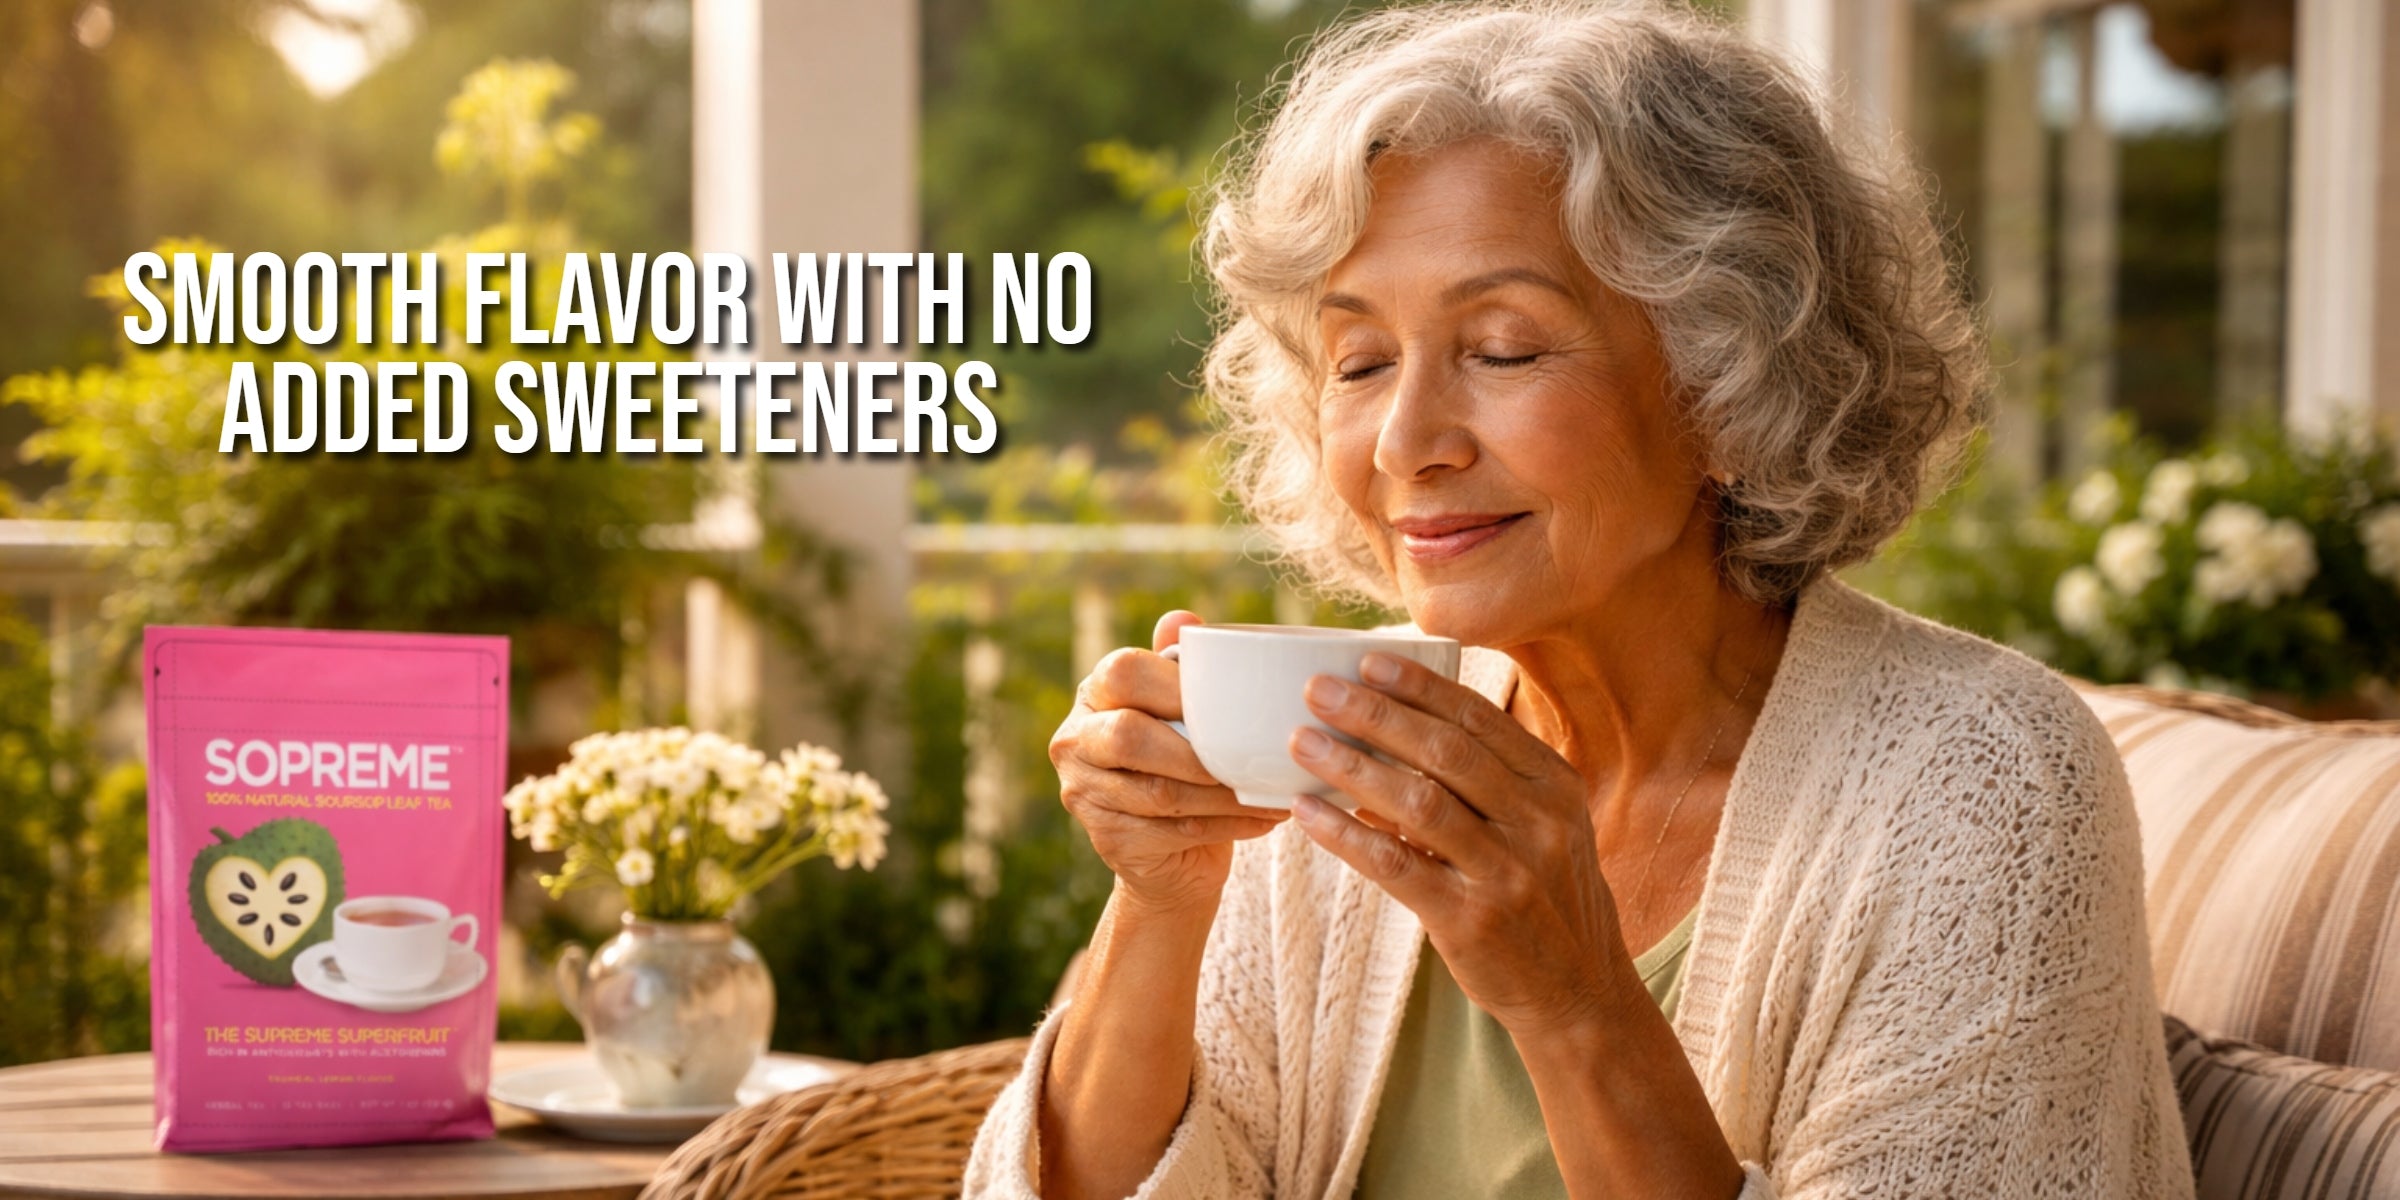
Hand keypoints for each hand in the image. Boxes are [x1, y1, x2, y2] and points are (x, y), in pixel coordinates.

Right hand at [1049, 611, 1290, 914]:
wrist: (1167, 848)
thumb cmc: (1180, 759)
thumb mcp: (1181, 709)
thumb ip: (1181, 665)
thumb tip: (1184, 620)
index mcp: (1093, 693)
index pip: (1123, 672)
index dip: (1177, 685)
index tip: (1228, 702)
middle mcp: (1074, 740)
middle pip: (1128, 736)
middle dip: (1196, 751)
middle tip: (1247, 758)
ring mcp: (1083, 794)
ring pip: (1159, 792)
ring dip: (1225, 795)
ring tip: (1271, 792)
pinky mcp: (1107, 839)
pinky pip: (1174, 830)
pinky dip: (1227, 825)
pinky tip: (1262, 817)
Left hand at [1285, 653, 1638, 1036]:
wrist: (1580, 995)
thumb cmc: (1546, 900)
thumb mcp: (1544, 829)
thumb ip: (1490, 783)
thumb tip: (1392, 738)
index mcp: (1555, 786)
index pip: (1480, 720)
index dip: (1420, 688)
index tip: (1368, 661)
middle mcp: (1537, 822)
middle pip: (1444, 751)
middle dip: (1375, 714)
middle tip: (1316, 690)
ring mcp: (1507, 872)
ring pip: (1418, 802)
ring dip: (1351, 766)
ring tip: (1300, 741)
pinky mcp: (1472, 920)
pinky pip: (1397, 866)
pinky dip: (1346, 836)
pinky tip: (1307, 814)